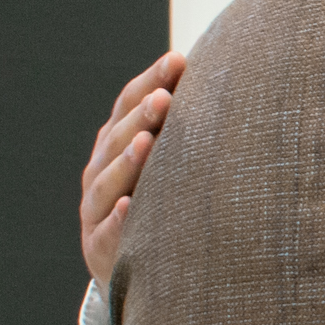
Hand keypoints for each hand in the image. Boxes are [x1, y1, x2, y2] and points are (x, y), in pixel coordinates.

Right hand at [79, 52, 184, 282]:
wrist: (132, 264)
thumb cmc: (159, 199)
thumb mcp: (166, 161)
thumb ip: (181, 126)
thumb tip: (228, 75)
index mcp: (115, 142)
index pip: (130, 104)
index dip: (151, 81)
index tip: (178, 61)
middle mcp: (100, 170)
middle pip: (118, 137)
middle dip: (141, 116)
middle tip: (165, 98)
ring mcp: (96, 209)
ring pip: (107, 182)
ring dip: (126, 161)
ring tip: (145, 142)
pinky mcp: (98, 247)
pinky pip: (107, 232)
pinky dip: (117, 220)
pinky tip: (129, 207)